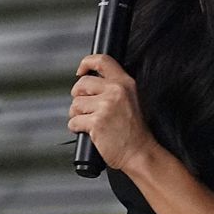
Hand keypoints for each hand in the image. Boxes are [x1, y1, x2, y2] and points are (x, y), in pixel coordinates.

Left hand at [68, 54, 158, 171]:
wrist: (140, 152)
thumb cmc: (135, 130)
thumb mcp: (132, 99)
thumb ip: (114, 87)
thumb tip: (89, 83)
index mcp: (125, 83)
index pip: (102, 61)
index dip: (86, 63)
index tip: (80, 71)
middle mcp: (116, 91)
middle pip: (82, 84)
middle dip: (78, 96)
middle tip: (86, 107)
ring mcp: (106, 106)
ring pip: (75, 104)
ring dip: (77, 115)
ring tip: (90, 122)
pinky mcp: (96, 123)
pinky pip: (74, 121)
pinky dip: (76, 128)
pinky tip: (88, 131)